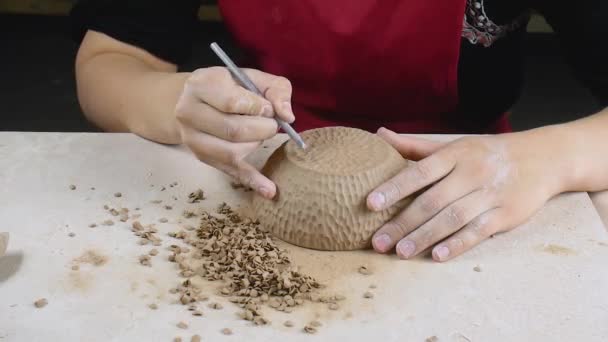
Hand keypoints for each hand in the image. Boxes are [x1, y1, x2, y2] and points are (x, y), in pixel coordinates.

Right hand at [175, 67, 293, 198]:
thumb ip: (276, 89)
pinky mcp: (202, 157)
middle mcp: (189, 112)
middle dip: (262, 129)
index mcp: (201, 85)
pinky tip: (270, 191)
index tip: (267, 108)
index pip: (233, 103)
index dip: (259, 108)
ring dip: (256, 145)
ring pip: (232, 153)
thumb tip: (287, 116)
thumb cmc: (228, 86)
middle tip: (270, 124)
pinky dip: (253, 181)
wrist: (192, 99)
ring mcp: (193, 138)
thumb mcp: (251, 76)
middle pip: (233, 131)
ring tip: (258, 134)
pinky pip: (230, 172)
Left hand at [367, 127, 566, 261]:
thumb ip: (415, 146)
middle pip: (432, 200)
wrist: (542, 158)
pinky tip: (437, 255)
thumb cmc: (486, 154)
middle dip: (402, 223)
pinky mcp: (507, 214)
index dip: (394, 187)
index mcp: (455, 154)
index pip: (420, 172)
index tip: (370, 203)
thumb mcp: (454, 145)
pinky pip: (479, 231)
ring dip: (425, 237)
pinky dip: (458, 244)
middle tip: (378, 242)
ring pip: (452, 218)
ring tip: (400, 252)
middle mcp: (471, 173)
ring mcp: (490, 194)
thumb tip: (378, 135)